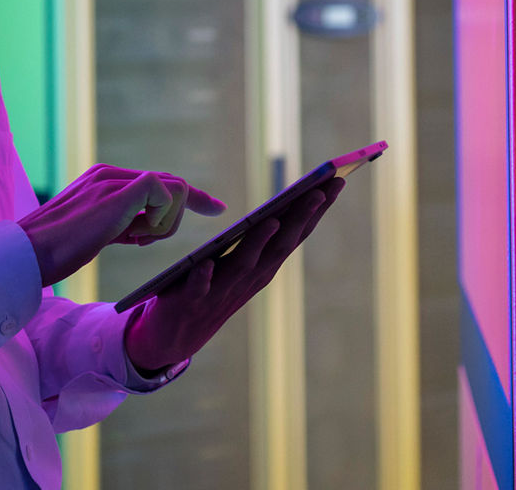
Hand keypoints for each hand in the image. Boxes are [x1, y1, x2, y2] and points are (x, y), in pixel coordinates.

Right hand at [18, 164, 227, 286]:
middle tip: (195, 218)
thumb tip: (145, 228)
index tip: (216, 207)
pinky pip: (165, 195)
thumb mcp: (97, 232)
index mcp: (106, 180)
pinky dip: (159, 222)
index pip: (159, 181)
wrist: (27, 254)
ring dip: (165, 224)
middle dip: (194, 203)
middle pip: (173, 183)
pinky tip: (134, 237)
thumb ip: (122, 223)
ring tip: (134, 240)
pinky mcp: (118, 191)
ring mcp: (114, 180)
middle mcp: (111, 174)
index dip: (191, 196)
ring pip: (175, 190)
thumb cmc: (56, 251)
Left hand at [121, 177, 343, 374]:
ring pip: (244, 264)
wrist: (178, 335)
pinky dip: (203, 277)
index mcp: (263, 266)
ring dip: (258, 243)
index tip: (337, 180)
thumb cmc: (211, 289)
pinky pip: (198, 288)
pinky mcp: (191, 301)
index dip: (316, 209)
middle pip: (279, 245)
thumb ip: (256, 241)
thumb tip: (280, 208)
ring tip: (271, 220)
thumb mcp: (240, 264)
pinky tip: (205, 264)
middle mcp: (249, 279)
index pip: (295, 234)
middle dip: (300, 217)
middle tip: (319, 190)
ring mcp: (222, 291)